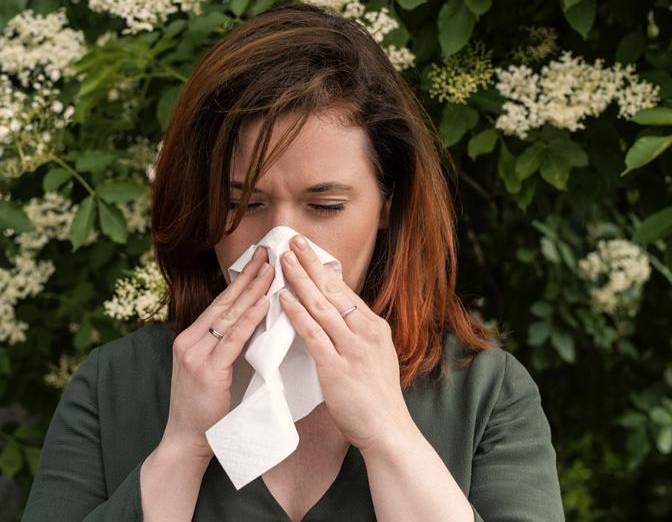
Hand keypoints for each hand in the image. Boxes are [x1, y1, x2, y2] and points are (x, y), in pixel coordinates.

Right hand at [161, 245, 274, 458]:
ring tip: (271, 269)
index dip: (240, 281)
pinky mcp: (207, 369)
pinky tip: (264, 302)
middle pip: (224, 301)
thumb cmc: (204, 408)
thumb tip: (254, 323)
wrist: (186, 441)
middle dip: (248, 276)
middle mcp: (190, 340)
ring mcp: (196, 354)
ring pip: (230, 315)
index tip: (258, 261)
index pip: (220, 303)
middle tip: (268, 253)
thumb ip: (225, 347)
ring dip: (253, 290)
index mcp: (190, 338)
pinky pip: (233, 338)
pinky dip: (250, 318)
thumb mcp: (211, 369)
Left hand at [278, 234, 417, 453]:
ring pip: (321, 307)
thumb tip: (338, 314)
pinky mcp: (336, 368)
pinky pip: (312, 334)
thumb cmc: (377, 396)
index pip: (345, 291)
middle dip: (310, 263)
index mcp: (375, 327)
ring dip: (300, 280)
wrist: (388, 429)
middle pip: (333, 291)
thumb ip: (358, 334)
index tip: (307, 251)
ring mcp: (352, 349)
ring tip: (283, 260)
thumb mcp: (375, 355)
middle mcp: (366, 332)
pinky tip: (283, 298)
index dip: (323, 270)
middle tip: (293, 241)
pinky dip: (297, 313)